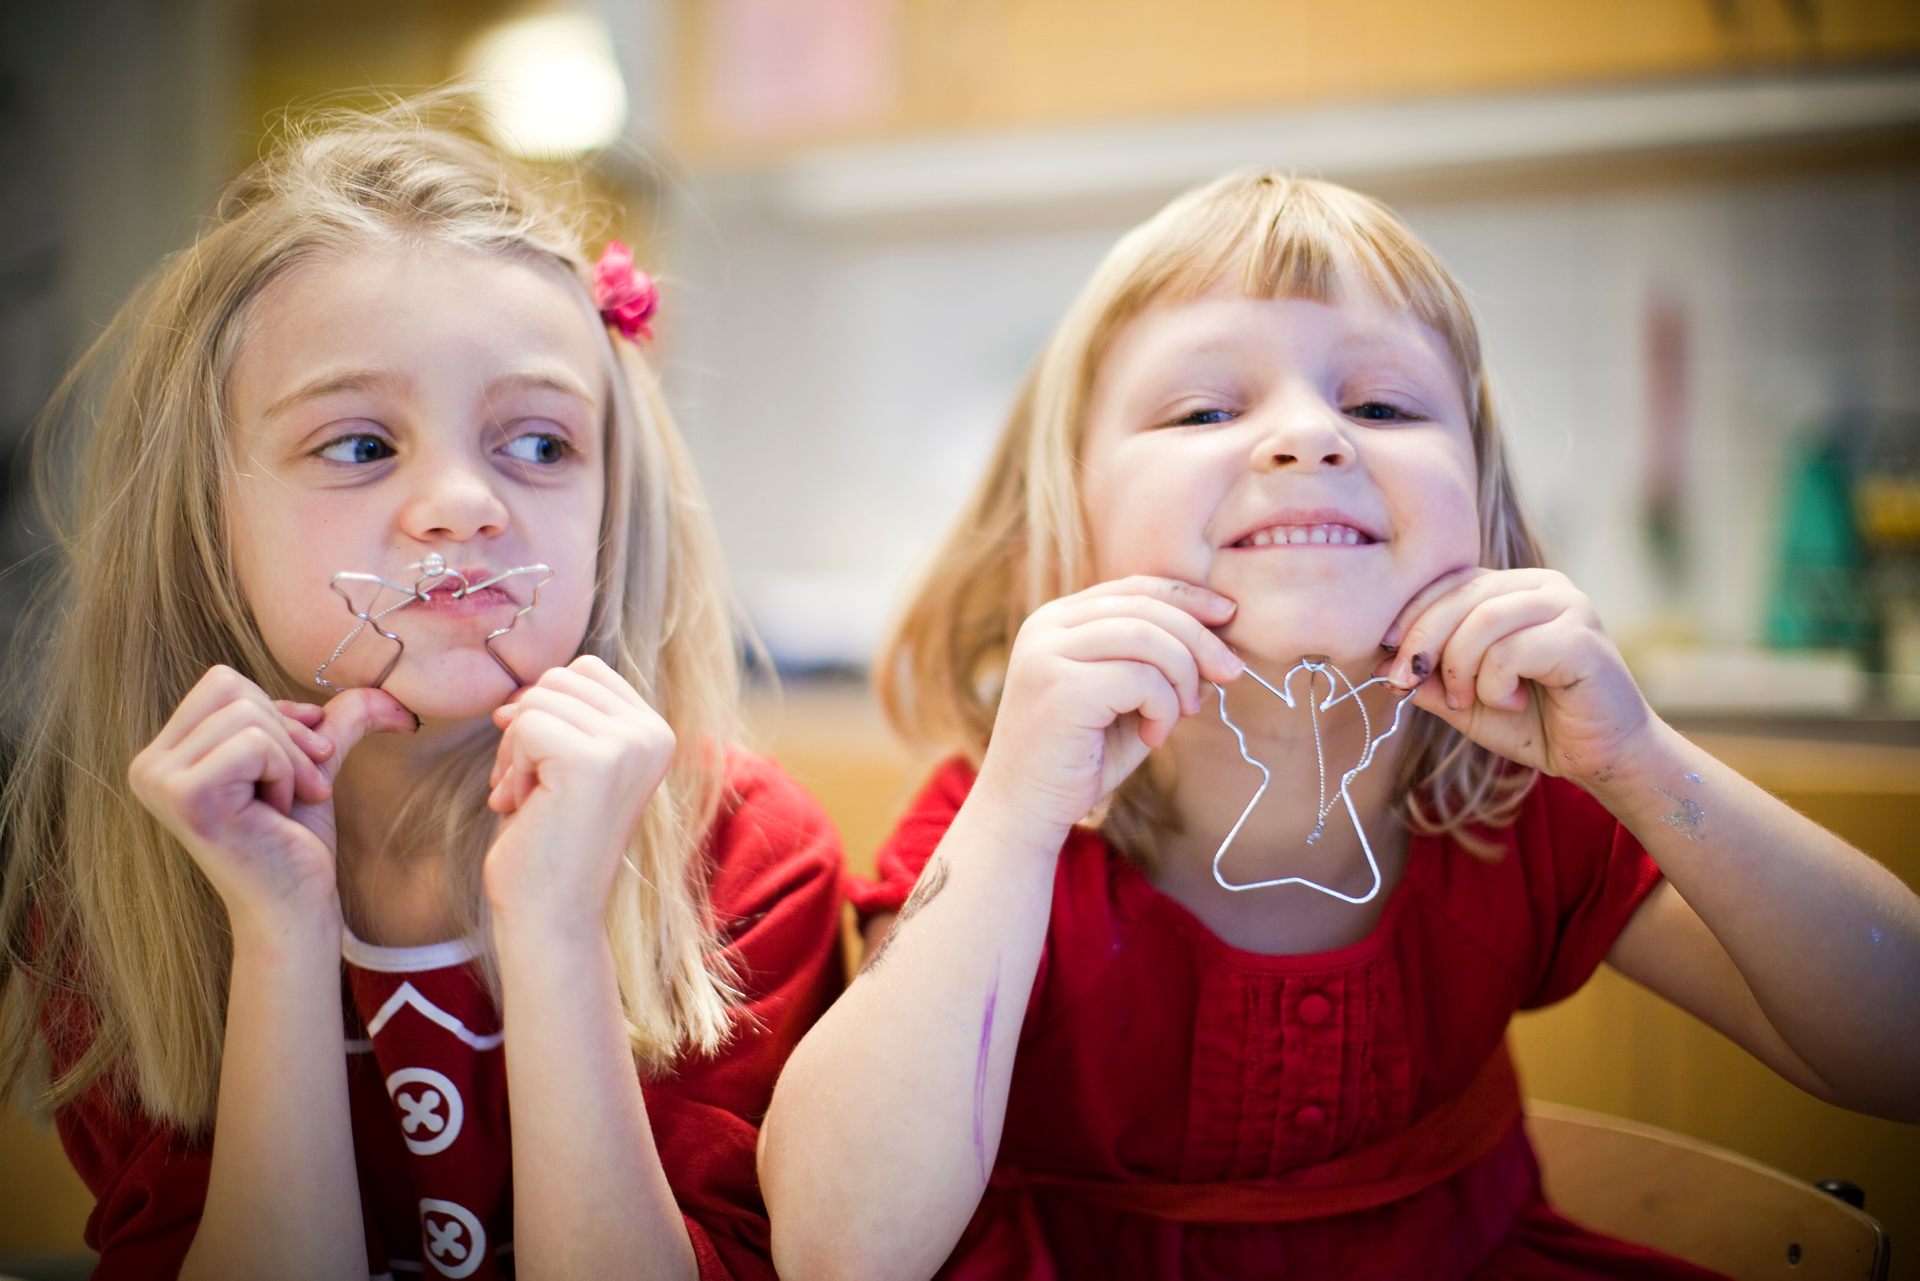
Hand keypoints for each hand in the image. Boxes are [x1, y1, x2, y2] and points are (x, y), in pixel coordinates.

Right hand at [128, 667, 415, 932]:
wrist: (295, 904)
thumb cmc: (296, 840)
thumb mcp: (311, 761)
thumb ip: (337, 719)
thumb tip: (393, 692)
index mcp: (165, 753)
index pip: (223, 682)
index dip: (278, 713)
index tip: (302, 759)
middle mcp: (148, 765)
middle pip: (231, 688)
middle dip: (286, 733)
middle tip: (298, 786)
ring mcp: (159, 780)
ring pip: (248, 714)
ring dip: (289, 759)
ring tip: (285, 803)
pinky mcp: (186, 794)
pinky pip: (256, 743)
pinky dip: (285, 773)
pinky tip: (276, 813)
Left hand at [483, 655, 673, 927]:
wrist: (551, 915)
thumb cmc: (549, 844)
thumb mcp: (569, 767)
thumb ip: (565, 720)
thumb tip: (515, 695)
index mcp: (656, 732)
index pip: (584, 670)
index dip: (545, 710)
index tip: (542, 768)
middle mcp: (653, 734)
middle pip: (558, 679)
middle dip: (526, 730)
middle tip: (530, 789)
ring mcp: (628, 745)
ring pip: (537, 702)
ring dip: (514, 754)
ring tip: (529, 803)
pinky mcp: (593, 760)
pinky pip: (525, 726)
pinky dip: (511, 769)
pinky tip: (524, 809)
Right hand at [975, 576, 1242, 831]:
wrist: (1025, 810)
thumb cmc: (1080, 758)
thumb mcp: (1127, 701)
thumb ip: (1159, 666)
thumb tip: (1217, 641)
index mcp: (1058, 620)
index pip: (1134, 588)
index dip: (1187, 596)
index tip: (1229, 615)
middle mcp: (1046, 626)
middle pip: (1146, 607)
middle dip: (1200, 638)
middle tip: (1231, 673)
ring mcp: (1048, 653)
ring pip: (1147, 637)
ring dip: (1183, 677)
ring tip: (1184, 713)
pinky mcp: (1060, 687)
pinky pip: (1140, 679)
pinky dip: (1163, 708)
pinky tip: (1154, 737)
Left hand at [1375, 568, 1653, 781]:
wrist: (1601, 757)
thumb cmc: (1535, 723)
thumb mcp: (1465, 700)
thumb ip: (1426, 678)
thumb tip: (1373, 662)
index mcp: (1514, 588)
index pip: (1448, 582)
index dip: (1410, 618)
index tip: (1387, 661)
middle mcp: (1543, 585)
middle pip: (1460, 595)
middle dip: (1421, 643)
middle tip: (1407, 683)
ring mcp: (1568, 605)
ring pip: (1482, 620)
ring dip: (1460, 668)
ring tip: (1471, 700)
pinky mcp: (1581, 637)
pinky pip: (1511, 650)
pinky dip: (1495, 684)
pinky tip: (1512, 701)